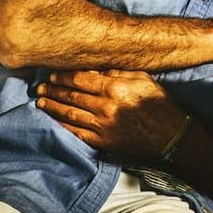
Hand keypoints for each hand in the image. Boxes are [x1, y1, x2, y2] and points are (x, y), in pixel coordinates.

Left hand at [35, 69, 186, 158]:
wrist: (172, 137)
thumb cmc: (160, 105)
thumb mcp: (143, 79)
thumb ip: (118, 73)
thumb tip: (97, 70)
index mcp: (115, 88)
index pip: (81, 79)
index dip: (64, 76)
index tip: (53, 74)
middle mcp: (105, 107)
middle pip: (72, 96)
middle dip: (53, 90)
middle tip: (40, 86)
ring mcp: (103, 127)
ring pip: (70, 114)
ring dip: (53, 107)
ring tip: (41, 101)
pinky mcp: (103, 143)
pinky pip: (77, 133)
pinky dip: (62, 126)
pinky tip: (53, 121)